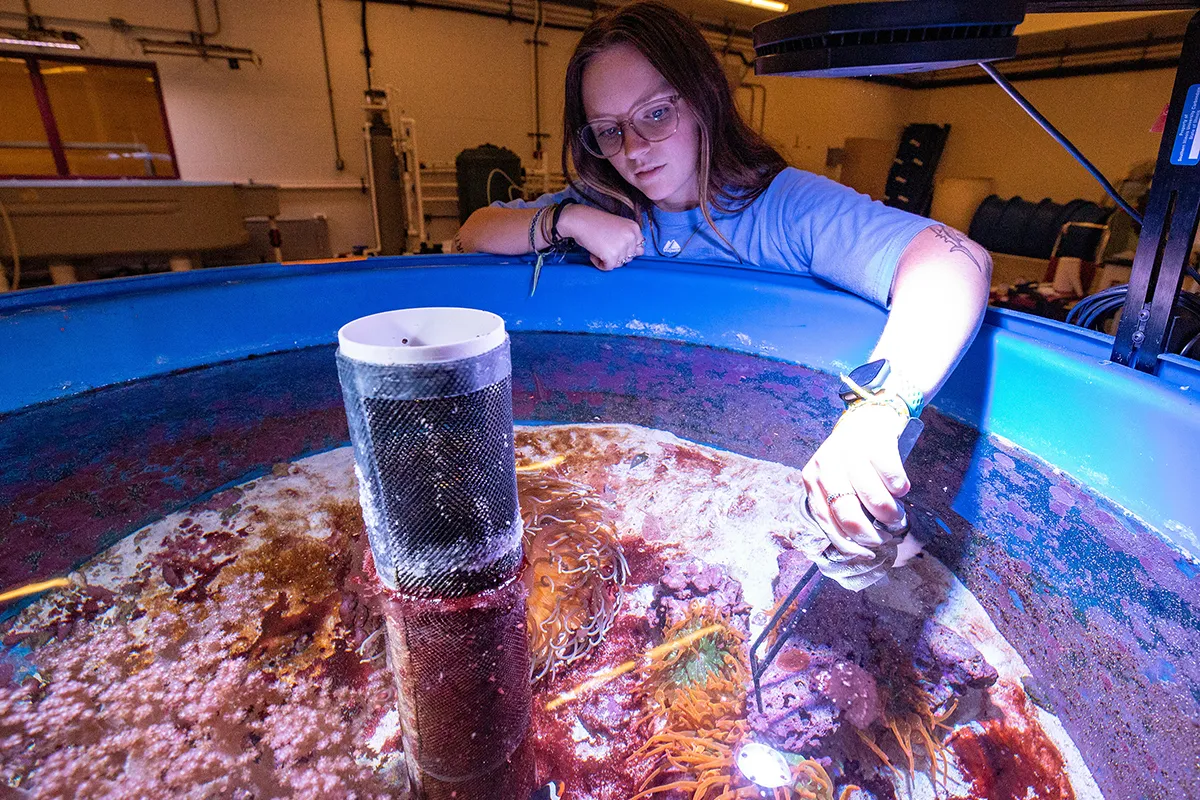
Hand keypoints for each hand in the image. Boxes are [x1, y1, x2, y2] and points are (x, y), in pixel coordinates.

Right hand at [556, 204, 643, 269]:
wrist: (579, 220)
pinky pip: (608, 267)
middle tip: (604, 246)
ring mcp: (622, 246)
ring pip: (619, 264)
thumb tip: (629, 256)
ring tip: (598, 248)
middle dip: (617, 255)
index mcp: (634, 228)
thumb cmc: (594, 223)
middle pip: (629, 258)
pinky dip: (599, 264)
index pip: (639, 248)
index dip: (626, 250)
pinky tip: (593, 254)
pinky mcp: (612, 255)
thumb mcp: (618, 227)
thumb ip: (627, 238)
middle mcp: (631, 237)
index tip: (615, 246)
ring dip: (608, 259)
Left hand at [801, 404, 910, 557]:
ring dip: (889, 514)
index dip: (847, 543)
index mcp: (812, 478)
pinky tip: (900, 488)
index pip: (826, 520)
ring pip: (873, 498)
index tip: (865, 554)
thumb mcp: (836, 481)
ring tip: (896, 515)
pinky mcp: (876, 442)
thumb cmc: (853, 460)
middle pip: (847, 513)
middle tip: (884, 537)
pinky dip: (900, 489)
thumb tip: (856, 549)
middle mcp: (826, 464)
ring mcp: (850, 451)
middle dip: (870, 533)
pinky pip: (893, 479)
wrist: (869, 419)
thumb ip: (838, 508)